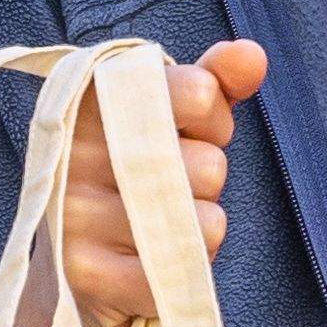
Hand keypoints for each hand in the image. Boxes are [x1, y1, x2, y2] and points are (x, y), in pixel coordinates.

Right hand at [59, 40, 262, 326]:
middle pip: (209, 164)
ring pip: (204, 222)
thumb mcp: (169, 118)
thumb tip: (252, 54)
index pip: (200, 93)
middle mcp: (75, 146)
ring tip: (157, 228)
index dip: (213, 121)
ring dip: (199, 231)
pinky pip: (183, 268)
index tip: (186, 132)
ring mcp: (75, 210)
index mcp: (93, 94)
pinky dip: (183, 272)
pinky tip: (149, 265)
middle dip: (205, 183)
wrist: (74, 271)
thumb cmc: (131, 178)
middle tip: (165, 190)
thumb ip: (212, 81)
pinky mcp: (87, 271)